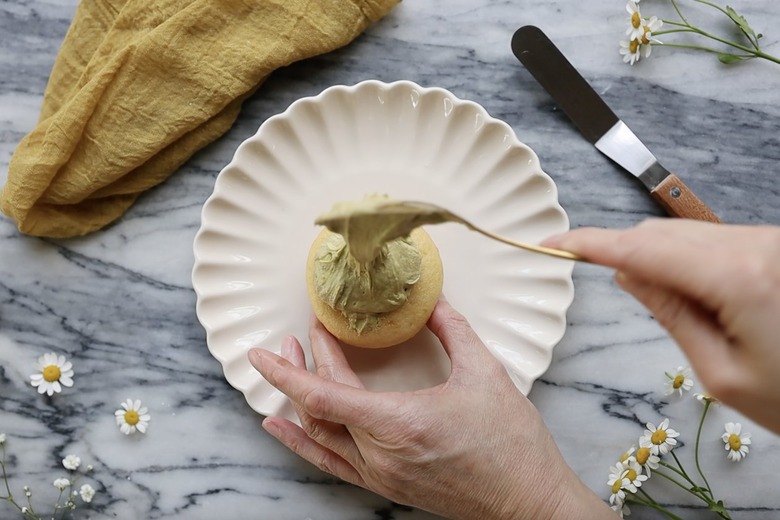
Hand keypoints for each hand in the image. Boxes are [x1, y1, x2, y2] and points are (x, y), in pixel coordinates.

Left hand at [248, 299, 611, 519]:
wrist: (526, 502)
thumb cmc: (510, 444)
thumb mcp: (484, 373)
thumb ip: (452, 328)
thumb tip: (431, 298)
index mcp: (398, 423)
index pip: (323, 395)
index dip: (287, 372)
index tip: (262, 353)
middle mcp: (380, 454)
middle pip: (320, 408)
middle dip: (303, 367)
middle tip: (309, 334)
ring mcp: (380, 474)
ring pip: (320, 435)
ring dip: (300, 400)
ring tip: (292, 366)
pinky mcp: (386, 484)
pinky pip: (331, 462)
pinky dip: (303, 441)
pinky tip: (283, 427)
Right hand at [545, 219, 779, 432]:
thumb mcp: (721, 373)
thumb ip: (670, 314)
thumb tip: (628, 274)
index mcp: (739, 278)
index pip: (644, 248)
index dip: (592, 242)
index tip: (555, 242)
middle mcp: (758, 246)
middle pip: (662, 235)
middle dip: (625, 253)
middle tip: (601, 278)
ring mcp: (771, 242)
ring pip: (688, 236)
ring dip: (660, 261)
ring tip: (675, 308)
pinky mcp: (776, 248)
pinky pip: (715, 242)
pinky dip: (689, 261)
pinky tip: (695, 294)